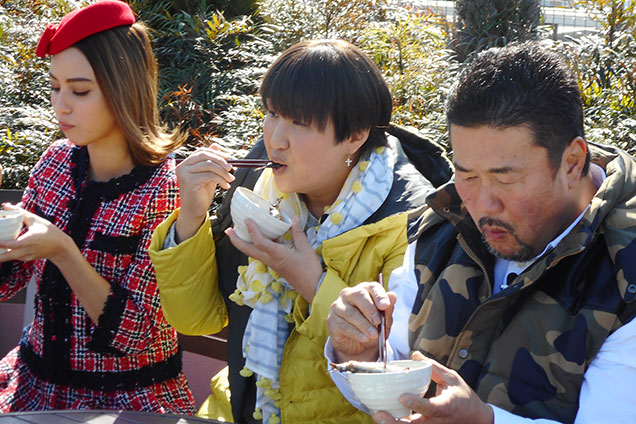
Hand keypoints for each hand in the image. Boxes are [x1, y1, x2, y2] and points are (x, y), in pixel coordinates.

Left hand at [0, 204, 72, 264]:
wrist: (61, 247)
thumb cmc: (50, 232)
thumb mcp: (36, 220)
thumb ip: (20, 213)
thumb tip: (7, 206)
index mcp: (28, 240)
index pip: (9, 244)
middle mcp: (26, 250)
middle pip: (6, 256)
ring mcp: (27, 256)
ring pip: (9, 258)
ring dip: (2, 254)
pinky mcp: (28, 258)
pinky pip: (16, 257)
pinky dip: (10, 254)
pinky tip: (7, 249)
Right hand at [175, 147, 234, 240]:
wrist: (194, 211)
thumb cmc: (200, 194)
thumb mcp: (207, 175)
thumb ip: (210, 162)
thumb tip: (215, 145)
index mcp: (185, 163)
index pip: (202, 151)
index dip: (216, 153)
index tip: (228, 158)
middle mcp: (182, 166)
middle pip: (205, 155)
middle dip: (220, 160)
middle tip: (231, 168)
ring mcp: (185, 174)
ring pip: (209, 165)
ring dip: (223, 172)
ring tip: (231, 179)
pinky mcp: (190, 182)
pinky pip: (210, 176)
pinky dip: (221, 180)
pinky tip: (225, 186)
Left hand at [226, 216, 322, 302]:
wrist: (312, 287)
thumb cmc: (309, 269)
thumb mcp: (305, 248)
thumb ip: (298, 233)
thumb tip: (295, 219)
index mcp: (277, 254)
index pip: (259, 241)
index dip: (252, 230)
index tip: (247, 220)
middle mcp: (270, 260)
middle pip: (248, 250)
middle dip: (236, 240)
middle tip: (228, 230)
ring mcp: (271, 264)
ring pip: (252, 253)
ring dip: (243, 244)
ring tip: (239, 233)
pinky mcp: (274, 265)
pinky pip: (261, 254)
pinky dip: (255, 246)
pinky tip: (260, 239)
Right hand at [327, 281, 396, 361]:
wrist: (359, 345)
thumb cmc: (372, 326)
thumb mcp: (384, 321)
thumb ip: (388, 309)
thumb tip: (392, 295)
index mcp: (365, 290)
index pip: (372, 287)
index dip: (379, 295)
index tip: (385, 305)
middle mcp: (349, 294)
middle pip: (358, 295)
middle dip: (370, 309)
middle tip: (378, 321)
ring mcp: (338, 306)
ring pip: (351, 312)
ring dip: (364, 325)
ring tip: (374, 334)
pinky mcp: (332, 320)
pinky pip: (344, 325)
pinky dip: (356, 333)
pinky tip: (364, 338)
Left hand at [372, 352, 493, 423]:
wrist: (475, 419)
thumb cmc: (463, 397)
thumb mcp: (452, 378)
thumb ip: (433, 367)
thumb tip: (414, 354)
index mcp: (446, 406)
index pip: (430, 407)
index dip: (416, 403)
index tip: (402, 396)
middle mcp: (438, 422)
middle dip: (395, 422)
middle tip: (379, 413)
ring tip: (378, 415)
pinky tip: (385, 417)